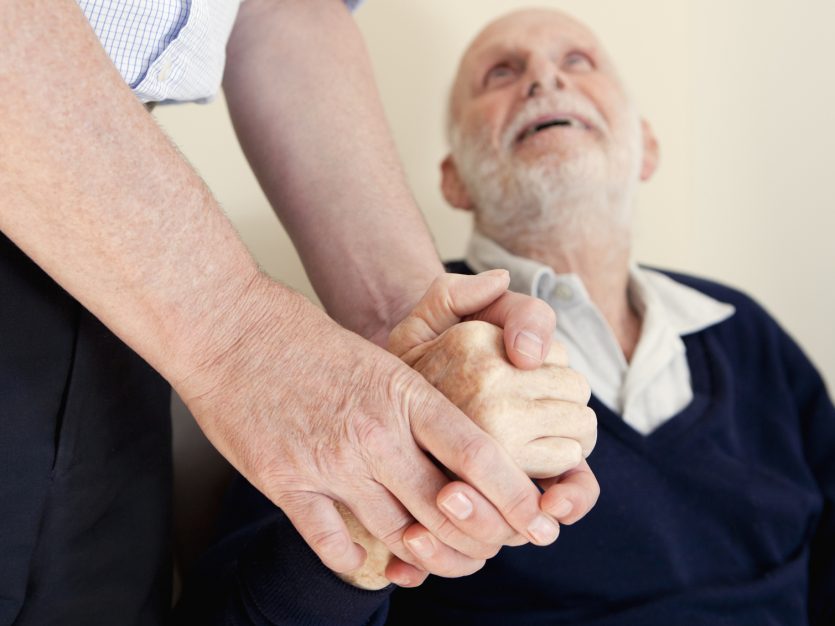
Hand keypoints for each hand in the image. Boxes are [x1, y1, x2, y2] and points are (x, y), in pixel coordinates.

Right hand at [177, 271, 560, 586]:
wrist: (228, 328)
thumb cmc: (305, 338)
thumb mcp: (379, 354)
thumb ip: (423, 398)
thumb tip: (468, 425)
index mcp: (403, 393)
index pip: (478, 453)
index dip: (516, 495)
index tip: (535, 518)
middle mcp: (373, 433)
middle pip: (446, 508)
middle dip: (480, 538)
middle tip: (492, 548)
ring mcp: (328, 463)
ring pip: (399, 534)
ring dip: (426, 555)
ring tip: (440, 559)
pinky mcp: (285, 484)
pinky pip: (334, 545)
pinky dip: (362, 560)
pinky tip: (376, 561)